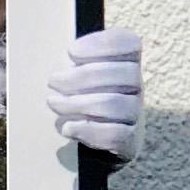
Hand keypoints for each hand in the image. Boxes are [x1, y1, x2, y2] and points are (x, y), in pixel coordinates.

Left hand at [48, 27, 142, 164]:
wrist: (88, 145)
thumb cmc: (78, 100)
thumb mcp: (75, 76)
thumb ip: (72, 63)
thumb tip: (59, 54)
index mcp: (126, 64)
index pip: (129, 44)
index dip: (102, 44)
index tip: (71, 51)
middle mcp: (135, 87)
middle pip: (124, 74)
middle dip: (82, 77)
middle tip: (53, 81)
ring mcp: (135, 115)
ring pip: (116, 104)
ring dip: (79, 103)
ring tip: (54, 104)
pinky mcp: (129, 142)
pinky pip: (116, 134)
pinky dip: (87, 130)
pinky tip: (68, 128)